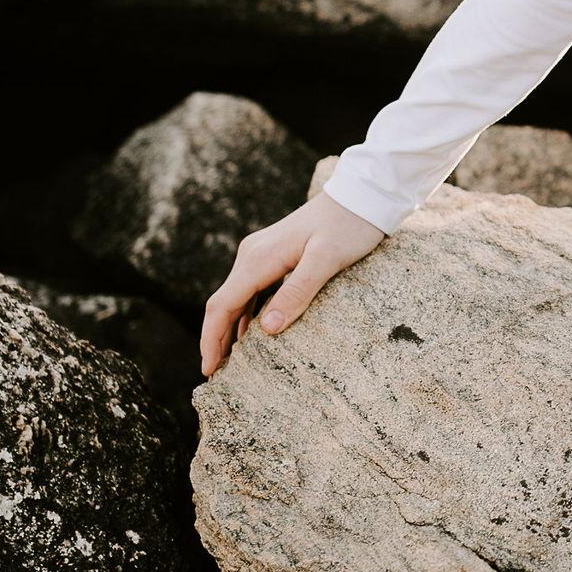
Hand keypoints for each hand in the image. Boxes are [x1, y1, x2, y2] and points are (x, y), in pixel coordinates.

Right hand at [198, 156, 386, 379]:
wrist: (362, 195)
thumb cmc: (349, 226)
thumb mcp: (328, 259)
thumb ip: (298, 292)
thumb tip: (267, 329)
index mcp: (259, 258)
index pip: (222, 306)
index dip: (211, 340)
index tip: (209, 371)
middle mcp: (252, 255)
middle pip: (223, 304)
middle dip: (216, 340)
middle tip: (216, 377)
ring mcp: (261, 254)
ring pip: (236, 298)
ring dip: (230, 330)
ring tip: (230, 364)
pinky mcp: (274, 255)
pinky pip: (252, 291)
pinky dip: (246, 315)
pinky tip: (253, 335)